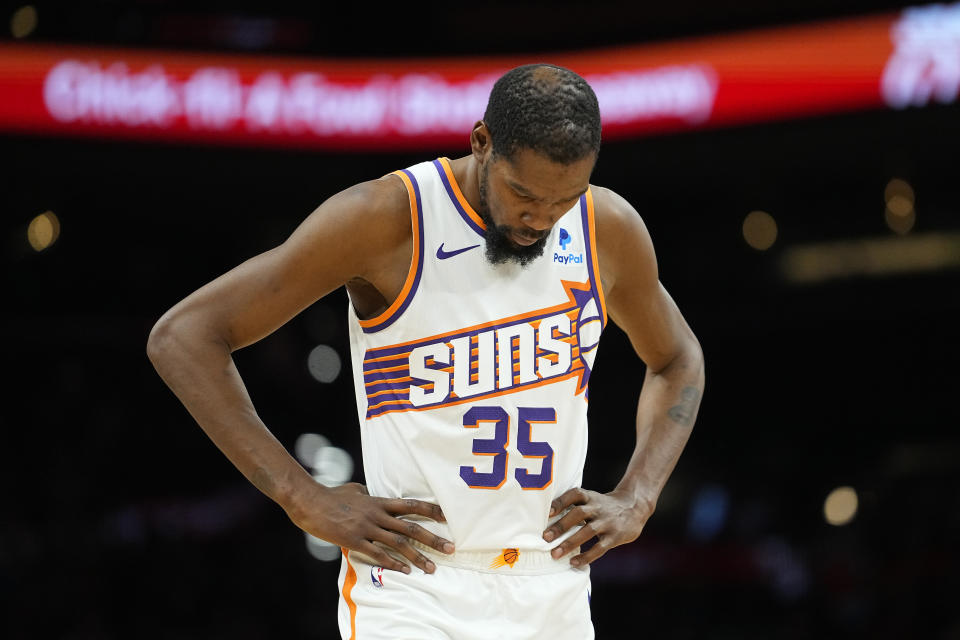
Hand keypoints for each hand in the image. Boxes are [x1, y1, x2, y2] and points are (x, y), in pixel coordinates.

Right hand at [286, 482, 454, 573]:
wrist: (311, 502)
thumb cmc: (332, 495)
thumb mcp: (355, 489)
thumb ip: (369, 494)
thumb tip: (373, 492)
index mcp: (379, 501)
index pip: (411, 505)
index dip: (430, 510)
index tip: (446, 518)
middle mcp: (377, 514)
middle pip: (411, 527)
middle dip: (432, 539)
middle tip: (450, 548)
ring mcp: (367, 528)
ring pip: (398, 543)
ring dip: (417, 556)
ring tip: (431, 568)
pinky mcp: (354, 541)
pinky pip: (378, 554)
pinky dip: (393, 563)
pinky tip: (405, 570)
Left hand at [542, 487, 651, 566]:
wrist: (634, 507)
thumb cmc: (604, 506)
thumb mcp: (591, 500)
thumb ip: (574, 507)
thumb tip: (547, 521)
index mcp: (590, 497)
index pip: (574, 495)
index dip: (561, 502)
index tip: (547, 512)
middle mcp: (598, 507)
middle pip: (578, 513)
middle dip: (561, 525)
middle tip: (545, 537)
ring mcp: (608, 522)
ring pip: (588, 531)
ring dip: (570, 543)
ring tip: (555, 554)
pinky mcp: (615, 536)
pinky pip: (600, 547)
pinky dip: (587, 556)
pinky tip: (574, 562)